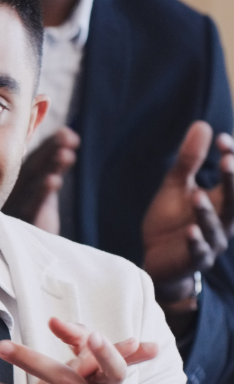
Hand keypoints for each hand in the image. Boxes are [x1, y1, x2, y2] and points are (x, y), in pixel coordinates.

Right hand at [1, 127, 78, 232]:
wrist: (11, 252)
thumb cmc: (30, 215)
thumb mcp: (39, 189)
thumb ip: (52, 166)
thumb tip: (68, 133)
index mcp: (17, 181)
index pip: (34, 160)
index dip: (50, 145)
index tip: (67, 132)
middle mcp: (14, 191)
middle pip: (34, 167)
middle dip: (51, 151)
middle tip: (67, 136)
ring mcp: (17, 205)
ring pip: (35, 183)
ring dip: (50, 168)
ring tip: (65, 154)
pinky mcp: (24, 221)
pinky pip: (33, 205)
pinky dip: (42, 192)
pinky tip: (53, 180)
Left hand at [141, 121, 233, 306]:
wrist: (156, 259)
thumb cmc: (171, 221)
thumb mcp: (176, 187)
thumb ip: (189, 160)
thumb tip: (202, 124)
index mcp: (222, 201)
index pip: (233, 178)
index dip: (232, 159)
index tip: (222, 140)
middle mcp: (223, 220)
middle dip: (233, 181)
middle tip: (228, 160)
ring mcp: (211, 241)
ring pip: (215, 225)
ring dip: (207, 210)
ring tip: (197, 194)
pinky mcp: (194, 259)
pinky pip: (198, 251)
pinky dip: (196, 241)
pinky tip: (190, 230)